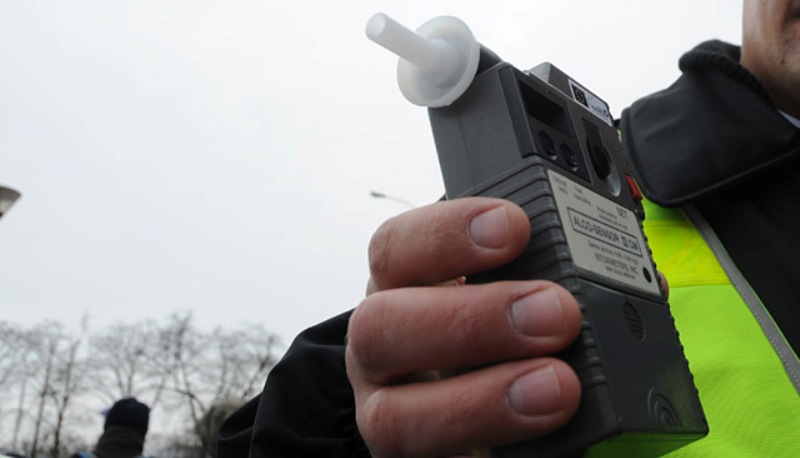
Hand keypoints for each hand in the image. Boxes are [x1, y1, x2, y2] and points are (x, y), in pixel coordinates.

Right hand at [346, 197, 582, 457]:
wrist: (479, 406)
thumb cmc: (496, 335)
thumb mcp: (513, 290)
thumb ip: (548, 275)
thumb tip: (627, 281)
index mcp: (401, 289)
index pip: (394, 249)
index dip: (447, 233)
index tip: (514, 227)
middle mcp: (382, 350)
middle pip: (379, 328)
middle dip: (471, 319)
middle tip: (556, 314)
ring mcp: (389, 415)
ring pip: (392, 418)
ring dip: (480, 401)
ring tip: (558, 389)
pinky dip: (486, 455)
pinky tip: (549, 443)